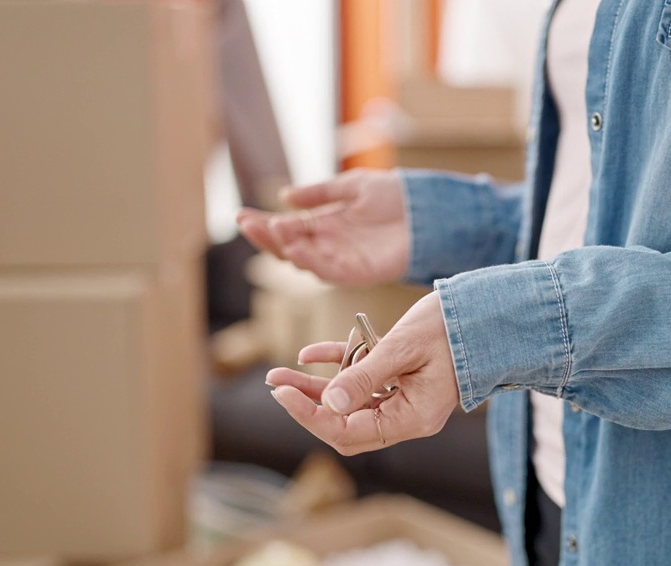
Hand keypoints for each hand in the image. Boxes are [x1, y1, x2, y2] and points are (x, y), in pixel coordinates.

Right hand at [237, 169, 409, 286]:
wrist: (430, 210)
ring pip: (304, 261)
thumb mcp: (352, 187)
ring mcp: (342, 261)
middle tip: (246, 223)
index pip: (287, 227)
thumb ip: (320, 193)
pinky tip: (295, 248)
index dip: (263, 223)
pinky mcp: (358, 273)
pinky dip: (310, 261)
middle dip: (265, 236)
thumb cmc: (396, 196)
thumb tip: (285, 196)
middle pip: (289, 246)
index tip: (240, 214)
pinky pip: (328, 272)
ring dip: (284, 247)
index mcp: (325, 225)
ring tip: (270, 230)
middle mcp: (329, 246)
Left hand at [265, 293, 458, 455]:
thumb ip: (365, 376)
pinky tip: (310, 355)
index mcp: (412, 417)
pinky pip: (365, 383)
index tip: (283, 394)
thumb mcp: (403, 347)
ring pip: (351, 405)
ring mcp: (407, 400)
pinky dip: (339, 369)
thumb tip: (328, 405)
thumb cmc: (453, 325)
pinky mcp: (405, 380)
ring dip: (316, 390)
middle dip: (308, 406)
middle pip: (346, 426)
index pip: (349, 432)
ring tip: (280, 373)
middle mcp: (408, 417)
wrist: (489, 310)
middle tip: (275, 384)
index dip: (311, 416)